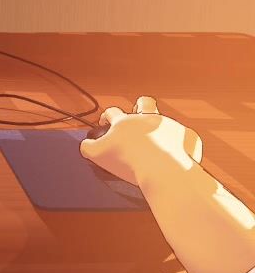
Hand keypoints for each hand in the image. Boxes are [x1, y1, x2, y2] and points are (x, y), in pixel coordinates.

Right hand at [80, 96, 202, 185]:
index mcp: (125, 123)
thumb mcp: (97, 155)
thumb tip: (86, 144)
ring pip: (166, 121)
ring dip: (161, 129)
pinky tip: (177, 154)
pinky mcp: (187, 137)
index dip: (107, 116)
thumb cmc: (128, 161)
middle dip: (140, 105)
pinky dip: (181, 145)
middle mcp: (148, 119)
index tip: (106, 121)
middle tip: (137, 113)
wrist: (160, 169)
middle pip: (144, 102)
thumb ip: (88, 147)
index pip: (113, 112)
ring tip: (158, 144)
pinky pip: (185, 138)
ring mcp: (170, 126)